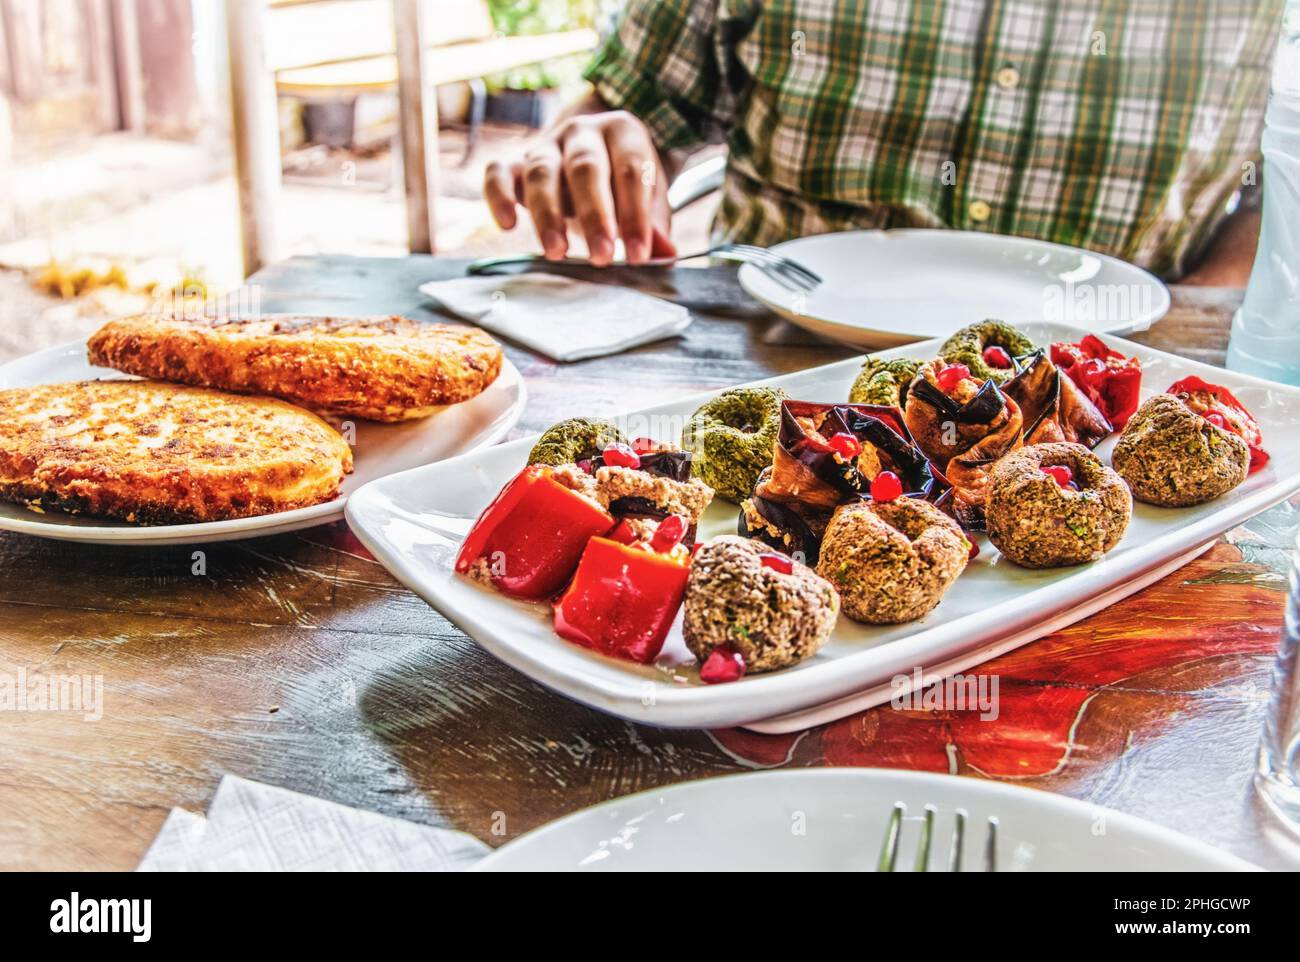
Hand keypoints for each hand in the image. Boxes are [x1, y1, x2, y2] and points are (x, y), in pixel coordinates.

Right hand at [484, 110, 675, 265]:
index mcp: (623, 132)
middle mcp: (582, 132)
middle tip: (601, 256)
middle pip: (585, 168)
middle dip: (594, 215)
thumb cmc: (624, 183)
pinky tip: (508, 224)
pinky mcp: (514, 162)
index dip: (635, 215)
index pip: (630, 172)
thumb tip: (665, 256)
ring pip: (541, 172)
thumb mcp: (650, 198)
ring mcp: (545, 145)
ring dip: (548, 214)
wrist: (594, 152)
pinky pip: (498, 173)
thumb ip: (655, 226)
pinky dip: (499, 196)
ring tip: (557, 252)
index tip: (638, 255)